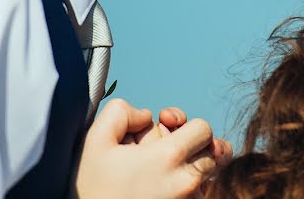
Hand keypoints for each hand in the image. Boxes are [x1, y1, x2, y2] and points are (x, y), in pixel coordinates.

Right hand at [74, 99, 225, 198]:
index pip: (204, 128)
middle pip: (214, 153)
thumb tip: (146, 115)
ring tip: (163, 174)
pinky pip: (201, 196)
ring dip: (193, 170)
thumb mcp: (94, 140)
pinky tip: (160, 190)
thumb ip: (122, 112)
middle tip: (164, 154)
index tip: (164, 132)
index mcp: (168, 158)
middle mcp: (186, 184)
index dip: (184, 125)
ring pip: (210, 177)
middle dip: (193, 147)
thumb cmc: (89, 189)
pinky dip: (189, 190)